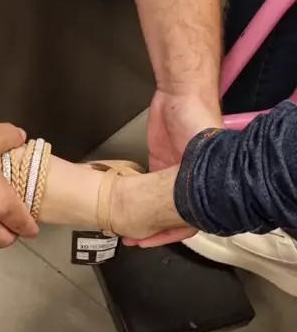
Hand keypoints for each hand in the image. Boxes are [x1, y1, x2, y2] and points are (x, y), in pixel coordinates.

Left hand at [125, 89, 222, 246]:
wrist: (183, 90)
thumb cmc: (198, 115)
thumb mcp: (198, 148)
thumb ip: (194, 169)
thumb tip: (189, 194)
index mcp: (205, 182)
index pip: (188, 218)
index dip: (172, 233)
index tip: (154, 241)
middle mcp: (189, 181)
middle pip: (171, 213)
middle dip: (154, 230)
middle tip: (135, 241)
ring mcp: (173, 172)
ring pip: (157, 202)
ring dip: (144, 216)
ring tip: (128, 229)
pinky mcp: (159, 161)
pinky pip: (147, 184)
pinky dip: (137, 196)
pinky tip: (126, 206)